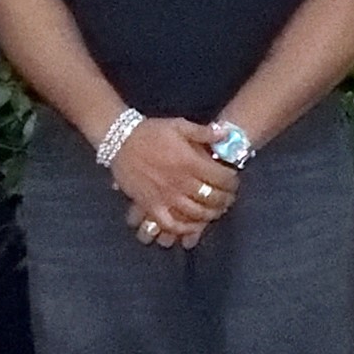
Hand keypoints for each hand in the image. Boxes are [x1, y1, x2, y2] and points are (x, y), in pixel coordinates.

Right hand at [107, 119, 237, 248]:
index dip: (232, 182)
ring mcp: (165, 196)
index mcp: (190, 162)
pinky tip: (192, 226)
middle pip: (212, 197)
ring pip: (195, 213)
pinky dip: (183, 228)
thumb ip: (205, 132)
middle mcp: (180, 182)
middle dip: (225, 199)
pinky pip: (170, 223)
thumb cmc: (151, 132)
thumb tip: (227, 134)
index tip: (234, 182)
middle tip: (229, 198)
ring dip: (210, 214)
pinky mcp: (151, 206)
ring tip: (216, 211)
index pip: (221, 178)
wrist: (120, 141)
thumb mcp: (180, 125)